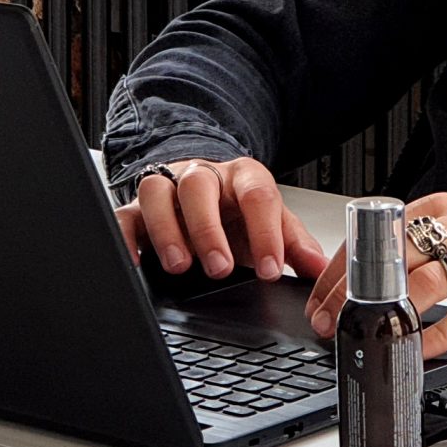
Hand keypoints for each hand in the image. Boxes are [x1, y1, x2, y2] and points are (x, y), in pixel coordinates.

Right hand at [115, 156, 328, 284]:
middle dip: (208, 229)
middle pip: (200, 187)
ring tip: (179, 266)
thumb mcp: (271, 224)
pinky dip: (126, 236)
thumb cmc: (238, 211)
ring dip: (167, 229)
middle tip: (219, 268)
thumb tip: (322, 269)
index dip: (265, 233)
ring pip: (157, 191)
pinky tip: (136, 261)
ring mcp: (167, 188)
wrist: (205, 188)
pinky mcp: (136, 207)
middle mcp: (203, 176)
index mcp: (243, 177)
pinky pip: (123, 214)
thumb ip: (295, 245)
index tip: (270, 269)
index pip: (257, 196)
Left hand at [307, 191, 446, 360]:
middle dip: (355, 296)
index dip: (339, 272)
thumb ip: (410, 247)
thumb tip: (355, 287)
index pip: (372, 236)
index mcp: (434, 208)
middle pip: (391, 259)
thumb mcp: (445, 227)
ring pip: (428, 283)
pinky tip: (415, 349)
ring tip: (368, 336)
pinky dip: (435, 335)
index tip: (320, 302)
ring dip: (391, 315)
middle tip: (332, 324)